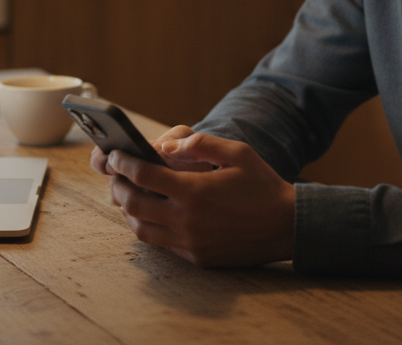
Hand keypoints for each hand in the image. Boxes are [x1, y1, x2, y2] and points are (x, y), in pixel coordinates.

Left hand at [99, 131, 294, 267]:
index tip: (115, 155)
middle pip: (133, 204)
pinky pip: (161, 244)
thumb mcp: (237, 153)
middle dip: (118, 187)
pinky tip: (152, 215)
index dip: (123, 163)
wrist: (286, 226)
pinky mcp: (196, 258)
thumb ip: (200, 143)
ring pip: (141, 229)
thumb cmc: (262, 185)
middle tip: (116, 176)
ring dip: (128, 211)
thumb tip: (165, 144)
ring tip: (128, 196)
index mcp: (194, 190)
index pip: (143, 175)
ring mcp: (190, 242)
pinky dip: (149, 228)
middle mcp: (187, 219)